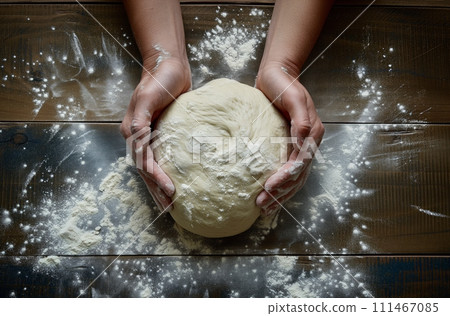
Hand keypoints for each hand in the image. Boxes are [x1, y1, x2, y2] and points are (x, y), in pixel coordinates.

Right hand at [120, 57, 190, 211]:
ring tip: (170, 201)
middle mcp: (137, 136)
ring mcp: (147, 136)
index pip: (143, 162)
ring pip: (151, 167)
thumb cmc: (160, 79)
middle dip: (157, 189)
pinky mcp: (160, 133)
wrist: (168, 66)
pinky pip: (161, 157)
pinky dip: (165, 172)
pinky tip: (173, 181)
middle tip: (170, 207)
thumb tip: (137, 138)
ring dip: (159, 185)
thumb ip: (141, 118)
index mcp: (133, 130)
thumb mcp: (148, 96)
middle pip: (145, 169)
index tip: (171, 190)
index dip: (156, 178)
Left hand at [255, 63, 324, 215]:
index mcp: (313, 133)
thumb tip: (303, 138)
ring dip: (280, 195)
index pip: (300, 162)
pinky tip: (269, 195)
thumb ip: (301, 118)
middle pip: (297, 175)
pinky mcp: (288, 146)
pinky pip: (286, 170)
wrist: (277, 75)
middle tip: (262, 205)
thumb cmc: (283, 84)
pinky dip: (279, 185)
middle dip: (280, 192)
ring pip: (294, 178)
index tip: (268, 186)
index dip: (285, 176)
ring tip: (265, 208)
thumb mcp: (293, 97)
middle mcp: (309, 143)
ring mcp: (300, 146)